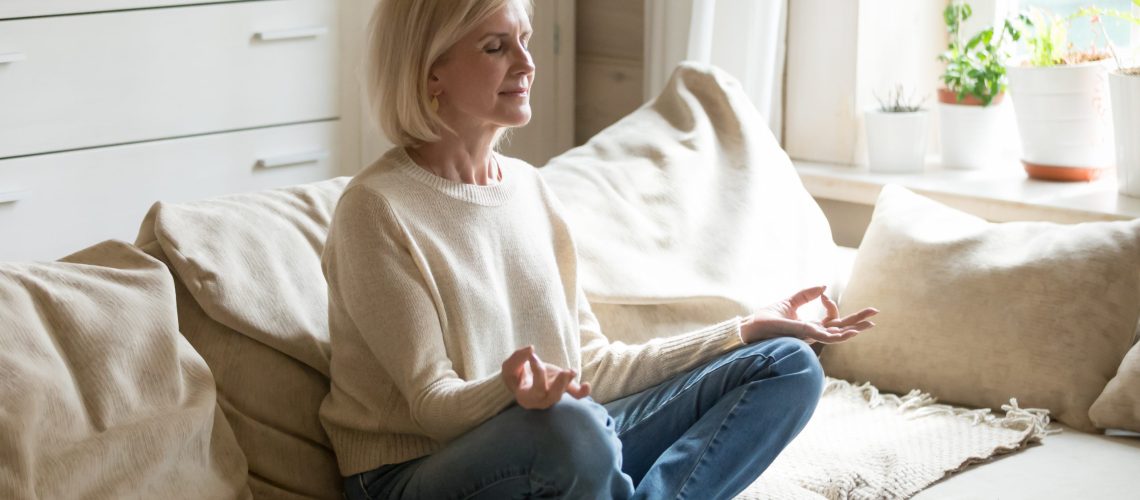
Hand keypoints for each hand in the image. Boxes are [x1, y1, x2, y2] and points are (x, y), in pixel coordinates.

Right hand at [500, 346, 590, 409]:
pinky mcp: (563, 387)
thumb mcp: (509, 367)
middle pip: (553, 396)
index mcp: (527, 398)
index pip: (537, 388)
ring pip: (562, 392)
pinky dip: (582, 392)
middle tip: (564, 372)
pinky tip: (587, 385)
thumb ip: (517, 357)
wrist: (522, 379)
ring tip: (570, 371)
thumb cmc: (515, 375)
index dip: (537, 371)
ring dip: (568, 382)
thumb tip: (530, 348)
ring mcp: (554, 395)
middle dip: (560, 385)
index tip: (532, 355)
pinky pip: (575, 394)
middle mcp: (542, 400)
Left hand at [741, 285, 877, 344]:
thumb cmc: (765, 320)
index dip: (832, 305)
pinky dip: (837, 335)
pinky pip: (822, 338)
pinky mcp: (800, 337)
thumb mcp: (788, 303)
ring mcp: (807, 337)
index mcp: (809, 325)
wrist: (749, 329)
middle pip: (840, 327)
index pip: (831, 318)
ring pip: (835, 335)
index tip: (823, 295)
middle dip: (857, 320)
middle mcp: (811, 333)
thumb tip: (824, 286)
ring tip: (869, 325)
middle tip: (876, 314)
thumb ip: (806, 295)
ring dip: (852, 330)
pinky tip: (849, 332)